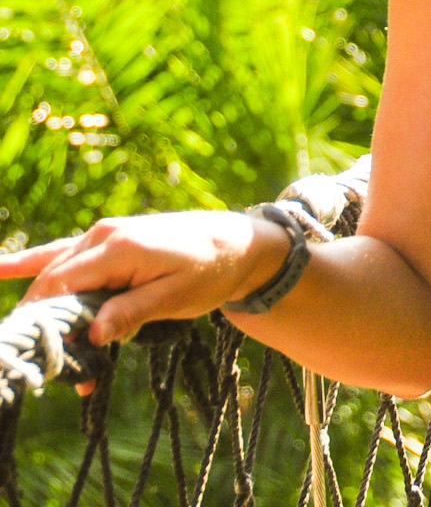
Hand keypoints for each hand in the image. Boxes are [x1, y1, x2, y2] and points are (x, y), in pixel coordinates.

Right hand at [0, 211, 287, 347]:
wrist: (238, 241)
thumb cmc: (211, 270)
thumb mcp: (176, 298)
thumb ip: (131, 313)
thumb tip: (90, 335)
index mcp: (120, 248)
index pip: (60, 287)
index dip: (44, 323)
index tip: (42, 358)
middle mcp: (104, 235)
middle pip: (52, 283)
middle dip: (45, 326)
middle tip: (51, 366)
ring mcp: (104, 233)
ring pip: (55, 274)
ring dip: (50, 312)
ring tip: (44, 348)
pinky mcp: (108, 239)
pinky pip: (62, 252)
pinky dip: (31, 262)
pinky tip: (0, 268)